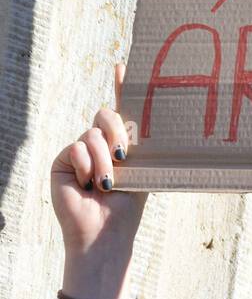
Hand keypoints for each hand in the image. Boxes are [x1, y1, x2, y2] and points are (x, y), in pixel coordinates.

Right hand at [51, 62, 146, 252]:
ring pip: (92, 133)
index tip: (124, 66)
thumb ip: (138, 146)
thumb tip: (141, 120)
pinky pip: (76, 146)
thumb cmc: (127, 209)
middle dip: (116, 131)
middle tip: (123, 155)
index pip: (121, 112)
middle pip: (105, 114)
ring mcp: (80, 152)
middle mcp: (100, 146)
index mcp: (122, 147)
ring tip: (106, 185)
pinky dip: (86, 165)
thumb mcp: (141, 172)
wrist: (105, 232)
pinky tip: (87, 185)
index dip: (122, 88)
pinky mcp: (63, 160)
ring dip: (104, 160)